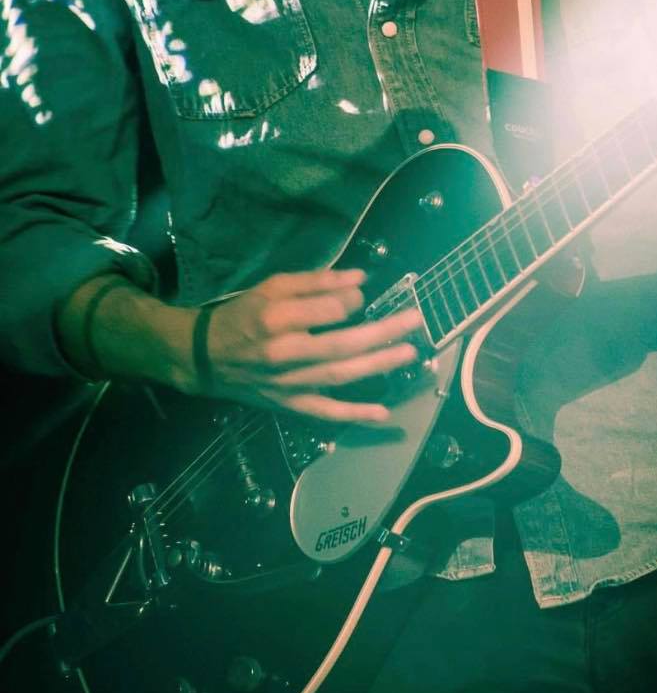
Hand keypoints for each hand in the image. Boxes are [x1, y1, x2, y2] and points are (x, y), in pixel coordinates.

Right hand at [190, 268, 425, 426]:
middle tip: (415, 320)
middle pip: (341, 344)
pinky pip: (325, 411)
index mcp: (276, 319)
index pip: (328, 311)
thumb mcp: (271, 287)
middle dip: (381, 332)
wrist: (205, 357)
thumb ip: (315, 282)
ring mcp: (288, 383)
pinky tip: (383, 413)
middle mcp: (283, 353)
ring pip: (339, 376)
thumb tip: (359, 278)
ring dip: (378, 365)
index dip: (353, 300)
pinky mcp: (289, 404)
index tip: (363, 294)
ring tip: (409, 352)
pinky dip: (354, 414)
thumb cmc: (241, 315)